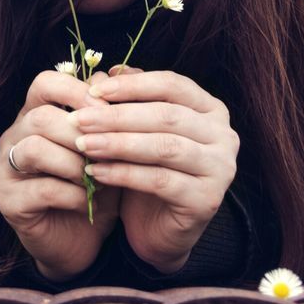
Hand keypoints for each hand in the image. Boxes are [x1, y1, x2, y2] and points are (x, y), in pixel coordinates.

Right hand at [0, 68, 122, 281]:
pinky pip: (40, 187)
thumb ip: (106, 113)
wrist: (84, 240)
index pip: (45, 82)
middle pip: (41, 116)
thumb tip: (113, 76)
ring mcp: (6, 169)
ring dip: (74, 162)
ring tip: (97, 176)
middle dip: (81, 132)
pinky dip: (71, 193)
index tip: (108, 108)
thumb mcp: (109, 146)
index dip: (77, 91)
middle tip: (109, 149)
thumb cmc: (96, 184)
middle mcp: (15, 136)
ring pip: (34, 148)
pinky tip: (87, 200)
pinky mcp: (9, 201)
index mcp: (36, 113)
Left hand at [71, 65, 238, 273]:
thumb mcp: (138, 132)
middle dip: (118, 115)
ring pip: (164, 146)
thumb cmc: (149, 171)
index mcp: (211, 109)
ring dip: (118, 143)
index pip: (173, 85)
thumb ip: (128, 101)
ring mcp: (220, 168)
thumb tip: (105, 72)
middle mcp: (224, 135)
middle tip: (79, 119)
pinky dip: (124, 173)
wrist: (159, 231)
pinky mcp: (207, 199)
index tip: (94, 90)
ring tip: (84, 144)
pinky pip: (159, 180)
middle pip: (167, 115)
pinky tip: (95, 172)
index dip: (133, 85)